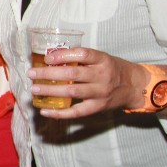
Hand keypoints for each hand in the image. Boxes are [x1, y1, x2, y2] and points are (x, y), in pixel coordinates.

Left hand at [29, 46, 147, 118]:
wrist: (135, 86)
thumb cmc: (112, 69)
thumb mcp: (102, 58)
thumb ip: (81, 58)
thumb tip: (51, 58)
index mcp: (103, 60)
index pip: (82, 54)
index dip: (63, 55)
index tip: (47, 58)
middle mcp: (102, 76)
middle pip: (72, 73)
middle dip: (49, 73)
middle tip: (32, 73)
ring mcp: (100, 93)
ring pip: (71, 92)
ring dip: (50, 90)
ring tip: (35, 89)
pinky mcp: (98, 107)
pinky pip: (76, 112)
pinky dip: (59, 113)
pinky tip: (45, 111)